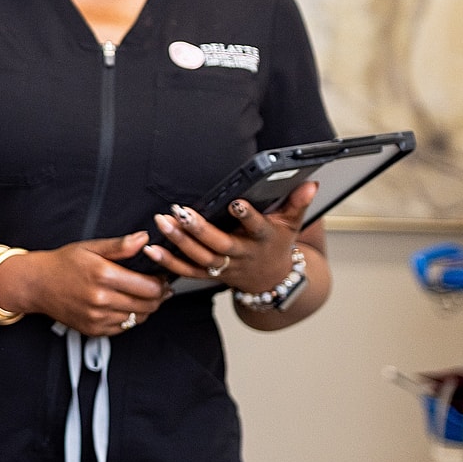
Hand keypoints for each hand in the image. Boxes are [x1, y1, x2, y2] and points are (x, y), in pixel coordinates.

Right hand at [0, 231, 169, 335]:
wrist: (37, 284)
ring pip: (138, 318)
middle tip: (156, 287)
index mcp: (103, 275)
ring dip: (145, 308)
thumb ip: (120, 245)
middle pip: (148, 305)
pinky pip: (123, 328)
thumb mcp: (90, 247)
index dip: (161, 282)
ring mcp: (96, 317)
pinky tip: (124, 306)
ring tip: (141, 296)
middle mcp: (100, 299)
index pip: (149, 287)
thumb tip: (144, 239)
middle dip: (157, 296)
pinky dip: (129, 318)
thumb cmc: (63, 264)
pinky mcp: (93, 329)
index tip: (161, 277)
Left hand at [144, 182, 315, 293]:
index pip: (257, 227)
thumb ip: (298, 202)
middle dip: (199, 229)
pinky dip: (169, 263)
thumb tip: (309, 183)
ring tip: (162, 223)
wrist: (271, 278)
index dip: (247, 217)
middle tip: (180, 212)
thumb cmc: (277, 244)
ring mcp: (225, 267)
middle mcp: (243, 255)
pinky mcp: (210, 274)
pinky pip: (187, 271)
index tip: (236, 203)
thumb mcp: (292, 223)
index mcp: (264, 239)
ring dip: (179, 242)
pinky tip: (153, 250)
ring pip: (200, 258)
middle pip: (220, 245)